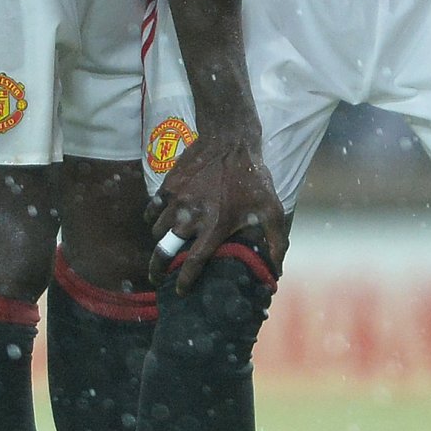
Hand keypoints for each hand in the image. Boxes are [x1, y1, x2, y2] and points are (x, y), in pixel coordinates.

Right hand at [149, 123, 287, 290]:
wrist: (230, 140)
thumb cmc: (253, 177)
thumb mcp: (272, 209)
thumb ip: (277, 242)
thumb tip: (278, 272)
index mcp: (215, 227)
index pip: (192, 263)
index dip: (184, 281)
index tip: (180, 291)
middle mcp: (191, 216)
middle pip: (163, 252)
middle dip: (157, 269)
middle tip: (157, 277)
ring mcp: (176, 201)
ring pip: (156, 231)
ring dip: (159, 241)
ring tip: (165, 246)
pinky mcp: (168, 186)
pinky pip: (152, 209)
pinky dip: (153, 218)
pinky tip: (160, 220)